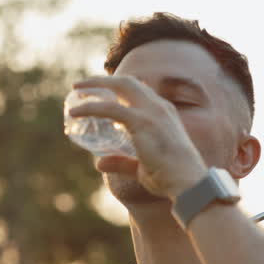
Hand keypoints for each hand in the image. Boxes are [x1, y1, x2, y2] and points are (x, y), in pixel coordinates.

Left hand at [69, 75, 207, 197]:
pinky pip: (110, 108)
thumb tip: (99, 162)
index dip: (120, 87)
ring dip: (95, 85)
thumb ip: (122, 163)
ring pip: (119, 86)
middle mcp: (159, 107)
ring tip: (76, 89)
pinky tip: (75, 112)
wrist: (188, 183)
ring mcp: (152, 112)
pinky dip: (90, 107)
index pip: (141, 90)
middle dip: (103, 80)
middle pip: (128, 82)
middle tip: (81, 86)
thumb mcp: (141, 167)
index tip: (101, 91)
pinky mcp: (142, 122)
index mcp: (164, 113)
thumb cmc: (170, 178)